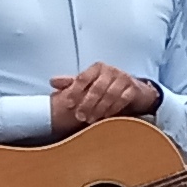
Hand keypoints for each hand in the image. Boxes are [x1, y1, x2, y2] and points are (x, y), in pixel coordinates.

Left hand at [47, 64, 161, 134]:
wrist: (135, 91)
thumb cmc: (107, 87)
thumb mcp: (89, 84)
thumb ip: (71, 83)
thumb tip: (52, 82)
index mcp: (97, 67)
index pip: (82, 78)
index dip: (74, 92)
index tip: (67, 104)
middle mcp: (111, 70)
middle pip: (96, 88)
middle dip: (86, 104)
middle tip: (80, 117)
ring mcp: (123, 78)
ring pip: (109, 94)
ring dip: (99, 108)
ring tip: (91, 120)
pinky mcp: (133, 88)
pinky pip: (123, 99)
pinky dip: (113, 109)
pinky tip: (105, 117)